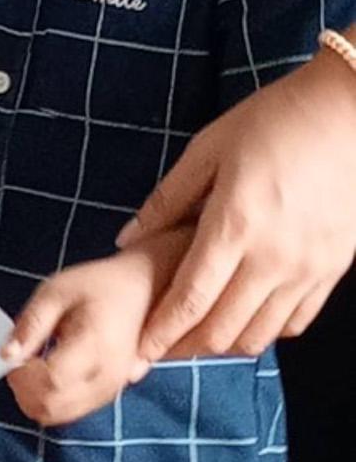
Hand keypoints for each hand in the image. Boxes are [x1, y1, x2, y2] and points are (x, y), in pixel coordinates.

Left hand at [1, 230, 192, 426]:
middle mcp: (108, 375)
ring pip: (59, 416)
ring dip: (35, 398)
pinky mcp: (110, 394)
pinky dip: (50, 400)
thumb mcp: (55, 291)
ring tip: (32, 366)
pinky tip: (46, 374)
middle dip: (24, 391)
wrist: (142, 290)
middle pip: (53, 407)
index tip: (12, 357)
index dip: (22, 376)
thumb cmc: (99, 286)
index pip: (51, 381)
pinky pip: (71, 412)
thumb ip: (31, 324)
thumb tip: (6, 355)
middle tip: (18, 363)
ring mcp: (112, 388)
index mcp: (95, 344)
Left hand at [118, 46, 355, 358]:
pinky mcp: (334, 269)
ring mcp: (308, 268)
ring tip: (200, 332)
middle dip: (186, 345)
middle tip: (164, 344)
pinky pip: (296, 321)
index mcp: (235, 225)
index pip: (190, 300)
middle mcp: (274, 258)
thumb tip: (127, 239)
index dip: (161, 332)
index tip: (141, 349)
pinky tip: (246, 316)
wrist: (348, 111)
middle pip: (222, 329)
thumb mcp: (208, 150)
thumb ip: (167, 200)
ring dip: (225, 342)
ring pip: (260, 334)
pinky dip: (266, 329)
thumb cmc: (272, 121)